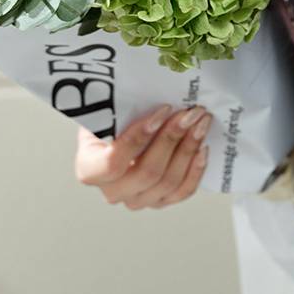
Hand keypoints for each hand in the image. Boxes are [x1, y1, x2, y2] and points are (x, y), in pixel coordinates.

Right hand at [74, 104, 212, 209]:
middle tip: (190, 113)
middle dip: (172, 138)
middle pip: (147, 172)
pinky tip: (203, 148)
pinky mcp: (159, 201)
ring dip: (188, 149)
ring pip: (167, 182)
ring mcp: (136, 200)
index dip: (139, 138)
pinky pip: (181, 192)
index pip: (113, 162)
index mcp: (90, 169)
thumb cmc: (115, 119)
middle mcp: (112, 191)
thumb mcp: (109, 110)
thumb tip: (153, 92)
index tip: (164, 110)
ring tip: (201, 124)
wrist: (120, 133)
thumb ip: (122, 108)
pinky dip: (195, 170)